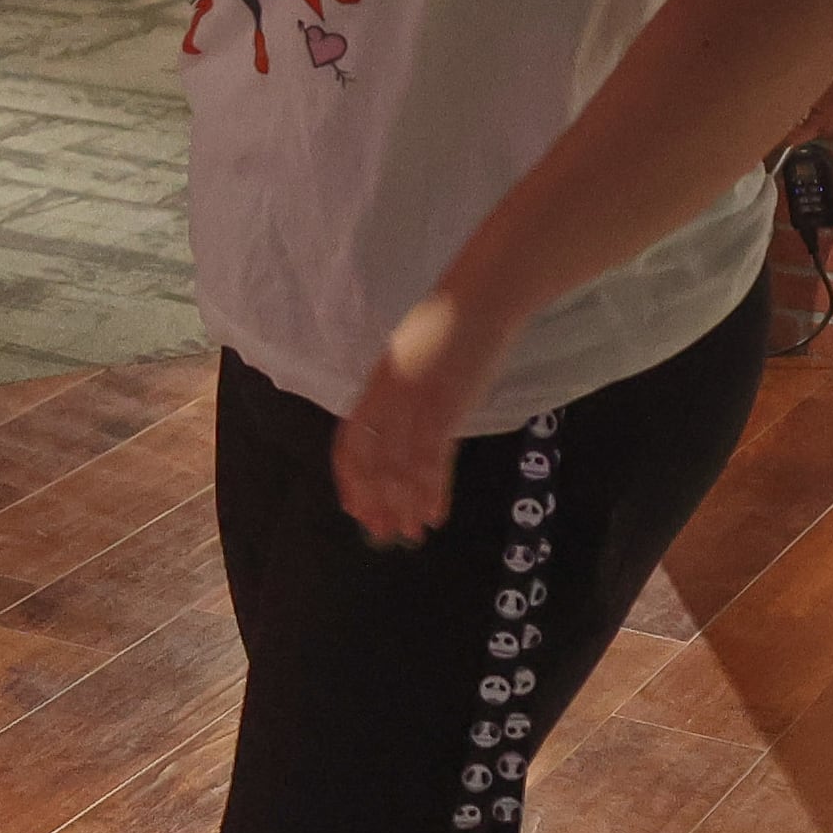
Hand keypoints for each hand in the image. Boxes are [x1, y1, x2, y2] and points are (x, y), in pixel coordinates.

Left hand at [335, 287, 515, 547]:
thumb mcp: (413, 361)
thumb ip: (401, 394)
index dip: (351, 480)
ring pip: (401, 468)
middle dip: (376, 502)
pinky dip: (432, 491)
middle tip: (383, 534)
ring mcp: (416, 403)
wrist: (482, 299)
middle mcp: (388, 398)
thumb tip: (401, 430)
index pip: (350, 443)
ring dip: (404, 505)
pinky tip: (435, 514)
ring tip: (410, 533)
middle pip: (372, 463)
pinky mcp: (446, 406)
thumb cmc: (451, 327)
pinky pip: (433, 460)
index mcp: (375, 386)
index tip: (355, 509)